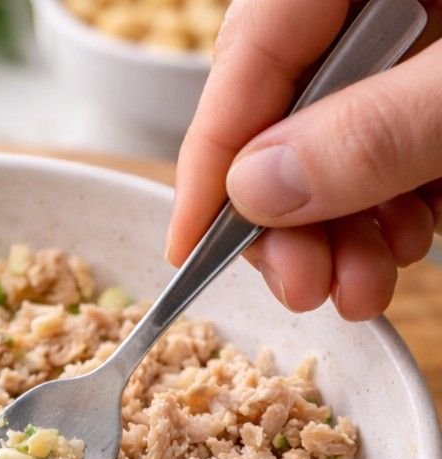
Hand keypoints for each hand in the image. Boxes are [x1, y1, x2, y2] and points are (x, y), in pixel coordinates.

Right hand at [166, 0, 441, 320]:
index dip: (210, 161)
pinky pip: (387, 134)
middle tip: (303, 286)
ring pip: (335, 132)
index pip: (249, 52)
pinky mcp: (435, 66)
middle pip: (284, 104)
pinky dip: (387, 198)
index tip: (188, 251)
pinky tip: (400, 239)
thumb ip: (372, 129)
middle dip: (290, 213)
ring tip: (361, 284)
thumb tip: (256, 191)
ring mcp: (413, 24)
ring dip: (341, 223)